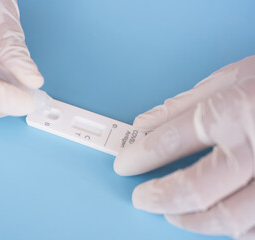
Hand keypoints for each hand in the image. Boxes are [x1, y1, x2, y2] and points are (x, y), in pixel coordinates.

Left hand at [114, 56, 254, 238]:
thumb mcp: (234, 77)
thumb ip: (186, 104)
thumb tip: (145, 123)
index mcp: (236, 111)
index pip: (170, 140)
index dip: (139, 155)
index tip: (124, 164)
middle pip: (196, 188)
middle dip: (160, 197)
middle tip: (142, 198)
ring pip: (230, 219)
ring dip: (193, 221)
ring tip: (173, 214)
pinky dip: (234, 230)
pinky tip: (218, 221)